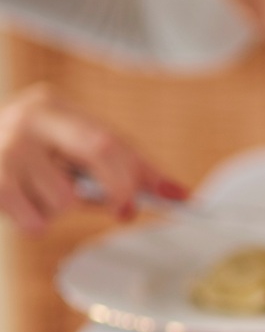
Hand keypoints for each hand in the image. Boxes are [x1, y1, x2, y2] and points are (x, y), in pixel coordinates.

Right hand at [0, 85, 184, 233]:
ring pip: (64, 201)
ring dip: (63, 212)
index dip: (137, 175)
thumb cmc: (37, 161)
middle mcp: (29, 119)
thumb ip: (129, 170)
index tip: (161, 202)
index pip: (110, 139)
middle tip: (121, 210)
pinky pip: (36, 223)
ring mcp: (6, 148)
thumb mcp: (79, 155)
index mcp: (55, 107)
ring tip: (43, 196)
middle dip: (118, 189)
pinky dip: (37, 224)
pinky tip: (23, 205)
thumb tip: (181, 196)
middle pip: (96, 151)